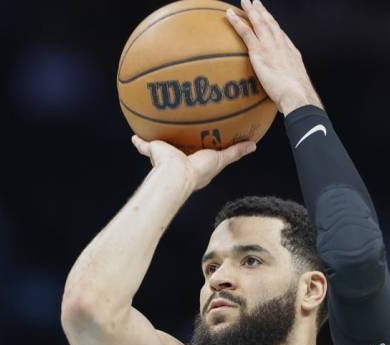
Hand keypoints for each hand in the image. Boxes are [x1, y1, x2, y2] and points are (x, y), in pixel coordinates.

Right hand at [131, 136, 256, 190]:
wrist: (177, 174)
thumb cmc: (199, 170)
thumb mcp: (222, 158)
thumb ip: (236, 152)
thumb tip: (254, 145)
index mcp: (193, 163)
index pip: (197, 152)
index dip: (200, 145)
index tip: (202, 136)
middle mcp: (178, 160)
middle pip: (179, 147)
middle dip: (179, 140)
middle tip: (180, 128)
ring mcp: (165, 157)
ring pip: (161, 146)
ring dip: (159, 139)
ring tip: (158, 126)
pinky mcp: (153, 151)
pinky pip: (143, 145)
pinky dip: (139, 141)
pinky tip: (135, 134)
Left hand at [226, 0, 322, 115]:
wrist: (297, 94)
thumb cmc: (297, 98)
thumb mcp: (295, 89)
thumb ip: (287, 86)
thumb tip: (283, 94)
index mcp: (291, 53)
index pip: (281, 35)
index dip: (274, 25)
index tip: (269, 19)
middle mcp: (282, 45)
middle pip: (270, 24)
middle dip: (263, 12)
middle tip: (255, 2)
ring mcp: (270, 46)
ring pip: (259, 23)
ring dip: (251, 11)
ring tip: (245, 2)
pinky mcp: (259, 52)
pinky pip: (245, 32)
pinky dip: (236, 22)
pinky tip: (229, 14)